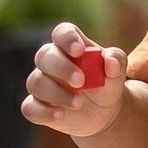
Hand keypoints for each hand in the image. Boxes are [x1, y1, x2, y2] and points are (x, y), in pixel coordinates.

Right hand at [21, 22, 126, 138]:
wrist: (103, 111)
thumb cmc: (106, 83)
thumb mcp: (117, 71)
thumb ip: (116, 60)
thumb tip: (110, 61)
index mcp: (70, 45)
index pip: (61, 33)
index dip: (67, 39)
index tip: (79, 50)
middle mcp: (51, 61)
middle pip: (44, 56)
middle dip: (61, 68)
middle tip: (81, 81)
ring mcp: (42, 84)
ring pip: (36, 82)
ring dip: (56, 93)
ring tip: (78, 103)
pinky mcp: (37, 106)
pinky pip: (30, 108)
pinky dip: (43, 112)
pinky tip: (59, 115)